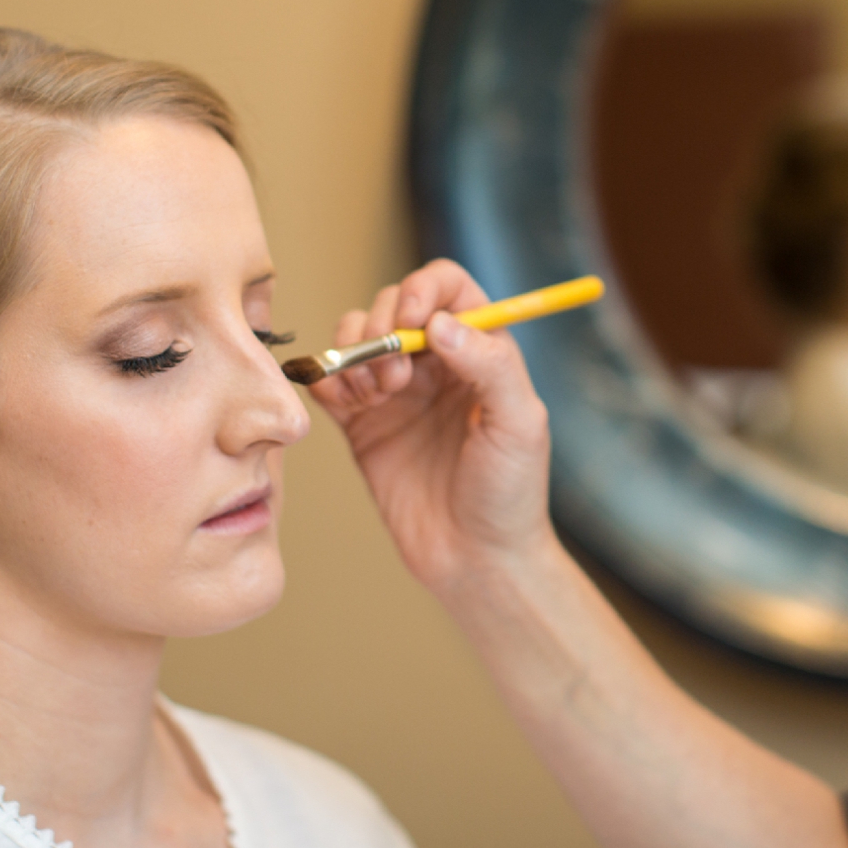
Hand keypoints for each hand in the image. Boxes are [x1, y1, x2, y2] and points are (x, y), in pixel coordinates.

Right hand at [309, 259, 557, 592]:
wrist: (476, 561)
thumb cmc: (510, 493)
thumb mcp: (519, 423)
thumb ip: (490, 364)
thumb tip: (441, 323)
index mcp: (482, 352)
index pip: (449, 287)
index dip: (425, 288)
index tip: (413, 320)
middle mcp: (437, 363)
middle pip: (394, 304)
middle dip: (383, 326)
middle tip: (396, 380)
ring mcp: (396, 392)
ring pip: (357, 334)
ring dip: (355, 352)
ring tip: (375, 397)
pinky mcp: (362, 425)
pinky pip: (332, 381)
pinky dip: (327, 380)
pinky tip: (345, 404)